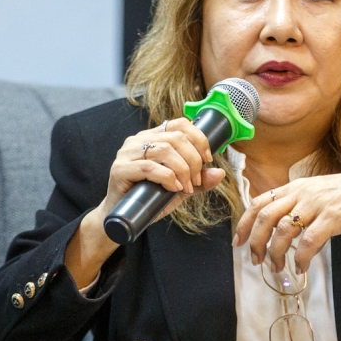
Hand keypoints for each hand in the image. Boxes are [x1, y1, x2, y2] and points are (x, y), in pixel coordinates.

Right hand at [95, 117, 225, 221]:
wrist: (122, 216)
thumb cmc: (149, 198)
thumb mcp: (180, 188)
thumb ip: (199, 180)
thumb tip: (221, 173)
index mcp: (153, 137)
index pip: (180, 124)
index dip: (198, 138)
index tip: (208, 159)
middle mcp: (138, 139)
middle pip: (175, 138)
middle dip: (193, 160)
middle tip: (196, 182)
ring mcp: (127, 153)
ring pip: (163, 150)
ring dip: (182, 170)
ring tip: (186, 187)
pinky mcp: (119, 169)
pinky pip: (148, 167)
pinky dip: (167, 177)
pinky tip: (174, 188)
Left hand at [233, 165, 340, 273]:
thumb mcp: (316, 195)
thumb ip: (298, 209)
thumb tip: (282, 236)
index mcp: (294, 188)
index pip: (259, 203)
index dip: (244, 224)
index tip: (238, 242)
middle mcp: (301, 193)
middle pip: (266, 217)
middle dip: (256, 242)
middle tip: (257, 261)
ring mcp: (316, 204)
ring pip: (283, 230)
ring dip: (276, 253)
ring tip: (278, 268)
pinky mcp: (333, 216)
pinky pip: (309, 241)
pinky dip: (300, 257)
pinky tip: (300, 267)